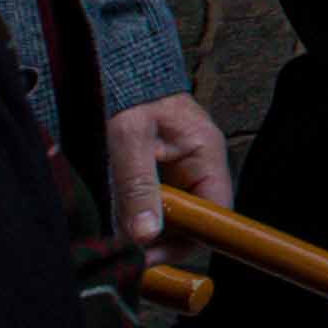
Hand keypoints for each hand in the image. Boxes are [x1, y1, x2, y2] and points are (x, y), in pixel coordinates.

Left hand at [100, 91, 228, 255]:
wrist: (115, 69)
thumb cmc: (128, 96)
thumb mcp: (128, 138)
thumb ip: (137, 185)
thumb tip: (145, 236)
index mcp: (205, 156)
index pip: (216, 212)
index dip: (189, 241)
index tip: (150, 257)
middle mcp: (197, 171)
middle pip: (191, 223)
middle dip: (159, 242)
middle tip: (124, 255)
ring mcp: (176, 177)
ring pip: (168, 221)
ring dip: (142, 234)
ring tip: (112, 242)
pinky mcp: (154, 181)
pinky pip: (150, 212)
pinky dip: (131, 223)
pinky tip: (111, 227)